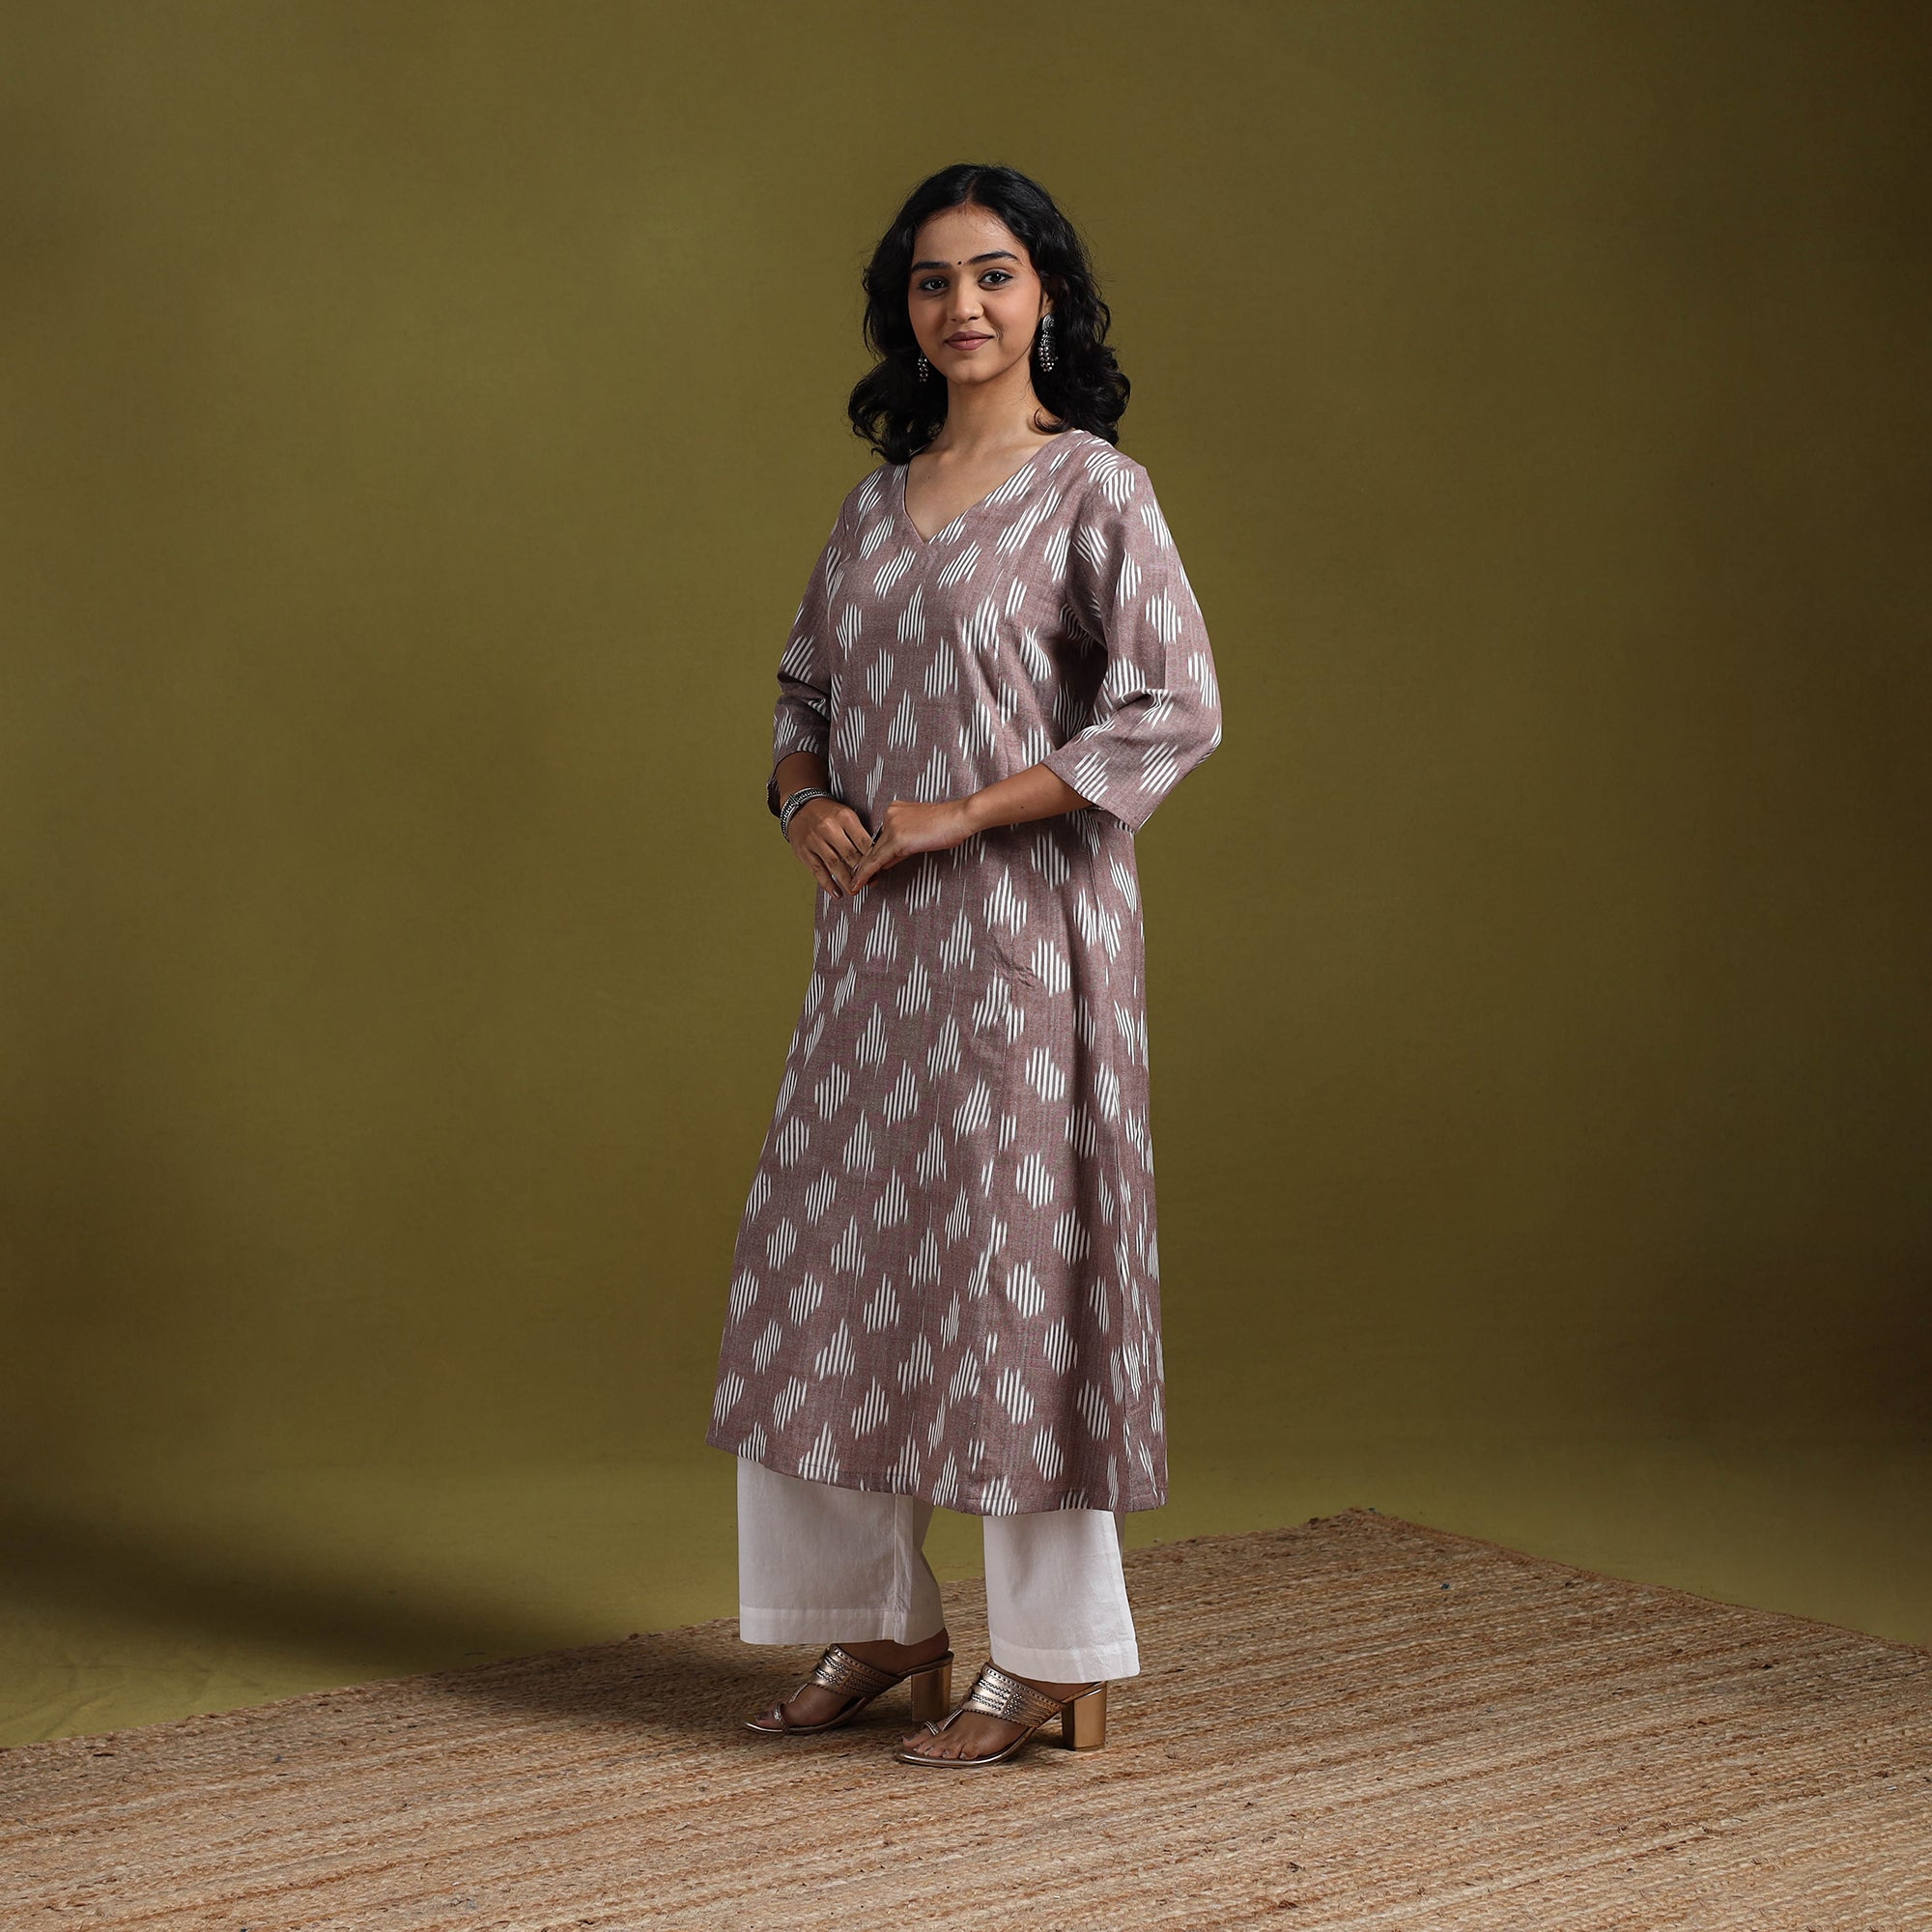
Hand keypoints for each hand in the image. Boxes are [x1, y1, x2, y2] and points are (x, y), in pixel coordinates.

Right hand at [787, 798, 873, 897]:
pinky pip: (818, 871)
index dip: (873, 857)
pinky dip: (828, 884)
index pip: (863, 841)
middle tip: (871, 882)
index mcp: (844, 817)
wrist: (801, 806)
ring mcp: (815, 841)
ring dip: (847, 880)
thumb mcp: (846, 814)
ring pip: (834, 865)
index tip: (880, 868)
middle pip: (850, 854)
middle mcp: (829, 828)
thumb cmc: (828, 813)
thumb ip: (859, 833)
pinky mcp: (804, 852)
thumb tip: (875, 855)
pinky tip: (837, 893)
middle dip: (862, 871)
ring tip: (856, 890)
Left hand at [847, 798, 977, 890]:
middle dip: (865, 865)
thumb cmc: (948, 825)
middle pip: (875, 846)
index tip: (866, 868)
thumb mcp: (920, 835)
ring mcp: (892, 826)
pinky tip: (860, 882)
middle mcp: (889, 815)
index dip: (874, 855)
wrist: (960, 817)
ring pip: (873, 854)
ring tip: (855, 885)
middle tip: (855, 881)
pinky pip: (877, 860)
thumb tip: (888, 860)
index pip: (881, 838)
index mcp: (894, 810)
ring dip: (863, 871)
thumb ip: (902, 846)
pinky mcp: (897, 838)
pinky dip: (866, 873)